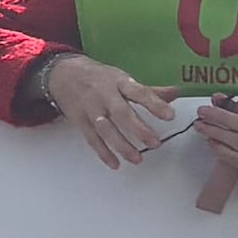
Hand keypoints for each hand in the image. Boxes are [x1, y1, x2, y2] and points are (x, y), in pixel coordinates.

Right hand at [40, 55, 177, 170]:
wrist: (62, 74)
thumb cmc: (98, 77)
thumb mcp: (122, 77)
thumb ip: (148, 90)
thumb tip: (176, 93)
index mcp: (119, 82)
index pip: (139, 92)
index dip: (155, 104)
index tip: (170, 116)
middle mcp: (104, 95)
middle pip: (122, 113)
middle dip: (139, 129)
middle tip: (155, 143)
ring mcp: (90, 109)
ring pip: (106, 130)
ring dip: (121, 145)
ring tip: (138, 159)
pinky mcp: (80, 121)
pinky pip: (92, 139)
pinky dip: (103, 152)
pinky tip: (115, 164)